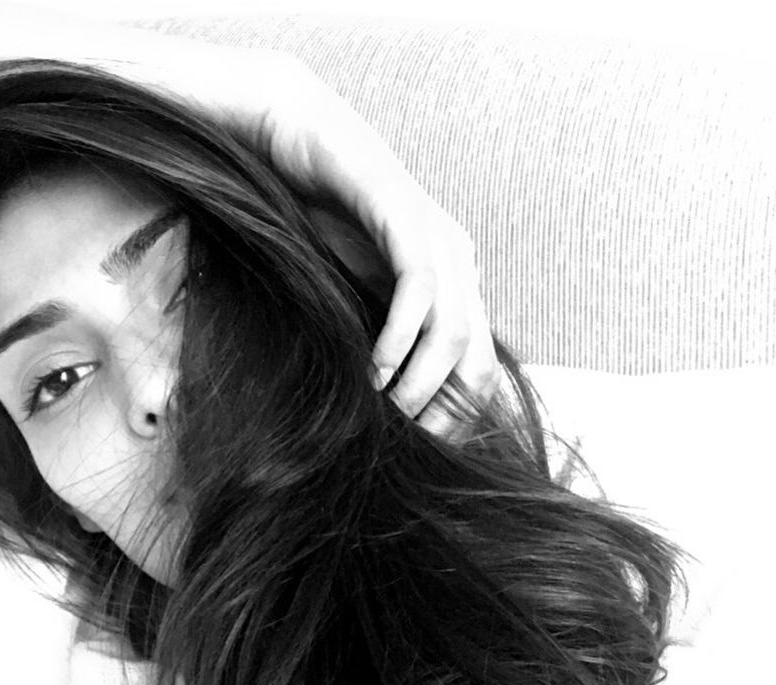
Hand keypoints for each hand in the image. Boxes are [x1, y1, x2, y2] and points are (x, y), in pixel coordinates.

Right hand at [246, 64, 502, 442]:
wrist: (295, 143)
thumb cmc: (321, 223)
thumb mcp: (358, 297)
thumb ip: (381, 341)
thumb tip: (381, 409)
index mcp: (454, 285)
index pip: (479, 370)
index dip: (457, 418)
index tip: (421, 450)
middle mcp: (457, 262)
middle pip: (480, 360)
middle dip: (446, 411)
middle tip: (406, 441)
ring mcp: (437, 237)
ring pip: (455, 332)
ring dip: (421, 382)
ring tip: (387, 409)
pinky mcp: (404, 215)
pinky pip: (418, 289)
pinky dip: (400, 337)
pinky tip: (375, 367)